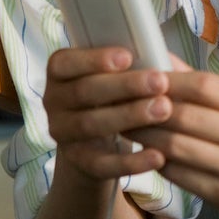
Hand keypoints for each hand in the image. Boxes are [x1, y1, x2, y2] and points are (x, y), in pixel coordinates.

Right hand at [41, 45, 171, 182]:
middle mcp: (54, 101)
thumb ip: (130, 63)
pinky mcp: (78, 161)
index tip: (128, 56)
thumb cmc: (115, 93)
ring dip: (130, 117)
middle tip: (161, 82)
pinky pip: (101, 163)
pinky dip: (130, 162)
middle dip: (125, 86)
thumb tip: (160, 55)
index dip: (94, 59)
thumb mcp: (117, 74)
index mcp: (60, 72)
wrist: (99, 140)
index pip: (65, 63)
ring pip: (91, 125)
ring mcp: (62, 133)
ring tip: (165, 109)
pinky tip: (158, 155)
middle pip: (84, 91)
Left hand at [126, 66, 218, 218]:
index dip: (170, 80)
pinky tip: (146, 150)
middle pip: (186, 117)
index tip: (146, 76)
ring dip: (144, 135)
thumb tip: (164, 60)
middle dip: (148, 107)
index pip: (206, 87)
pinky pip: (178, 174)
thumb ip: (210, 87)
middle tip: (124, 100)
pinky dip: (156, 159)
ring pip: (175, 147)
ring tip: (127, 125)